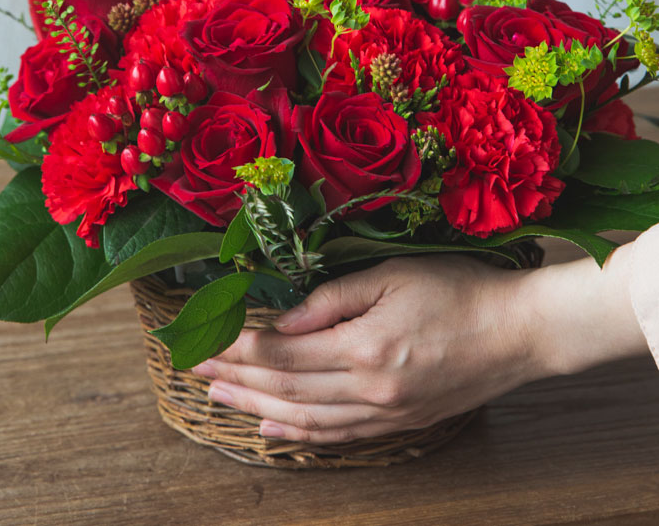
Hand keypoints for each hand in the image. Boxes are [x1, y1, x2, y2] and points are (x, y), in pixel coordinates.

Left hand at [192, 256, 538, 443]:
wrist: (519, 331)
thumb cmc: (460, 291)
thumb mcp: (393, 276)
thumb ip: (333, 297)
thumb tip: (285, 318)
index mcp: (366, 347)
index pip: (283, 350)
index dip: (238, 346)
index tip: (205, 338)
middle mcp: (370, 390)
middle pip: (285, 388)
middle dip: (234, 377)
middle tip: (193, 367)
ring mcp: (385, 413)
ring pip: (304, 419)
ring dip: (254, 408)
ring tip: (217, 398)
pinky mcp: (399, 422)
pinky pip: (337, 436)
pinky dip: (299, 435)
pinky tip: (272, 429)